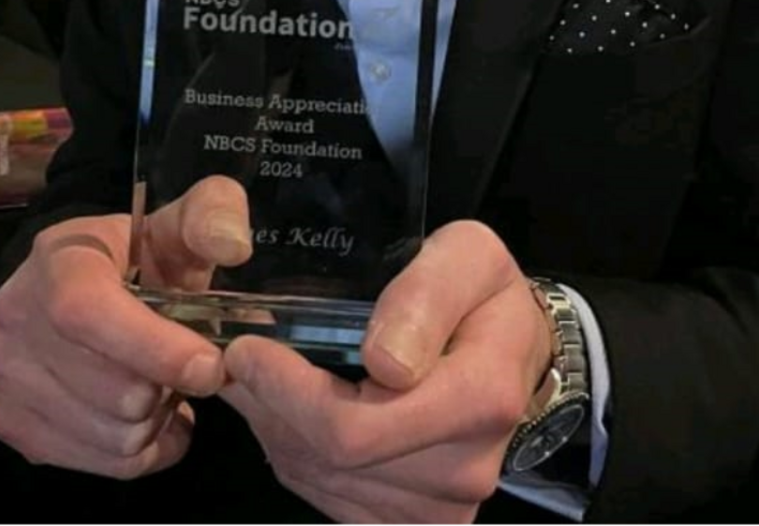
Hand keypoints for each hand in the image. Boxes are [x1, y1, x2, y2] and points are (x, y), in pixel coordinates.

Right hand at [0, 175, 253, 476]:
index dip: (156, 349)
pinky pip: (104, 465)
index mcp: (58, 261)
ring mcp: (6, 379)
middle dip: (169, 386)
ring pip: (115, 437)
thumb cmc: (132, 261)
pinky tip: (147, 418)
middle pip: (116, 392)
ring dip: (157, 422)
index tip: (210, 365)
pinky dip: (142, 451)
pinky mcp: (14, 426)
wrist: (58, 294)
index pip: (88, 314)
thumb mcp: (174, 225)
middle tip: (186, 368)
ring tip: (163, 388)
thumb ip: (213, 215)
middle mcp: (16, 320)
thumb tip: (232, 245)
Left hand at [219, 221, 552, 524]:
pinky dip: (298, 456)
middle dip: (271, 404)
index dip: (286, 392)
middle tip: (244, 358)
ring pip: (318, 478)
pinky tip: (299, 415)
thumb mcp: (467, 258)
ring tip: (273, 380)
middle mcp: (464, 470)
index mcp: (480, 399)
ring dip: (278, 428)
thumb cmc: (484, 298)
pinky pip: (328, 499)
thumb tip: (384, 362)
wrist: (515, 356)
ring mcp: (440, 509)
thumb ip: (426, 295)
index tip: (246, 348)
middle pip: (329, 458)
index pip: (355, 428)